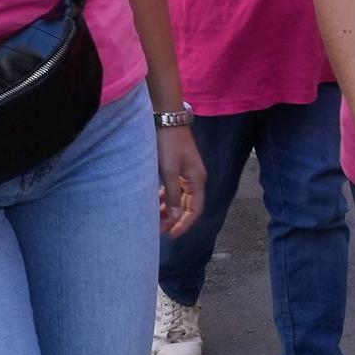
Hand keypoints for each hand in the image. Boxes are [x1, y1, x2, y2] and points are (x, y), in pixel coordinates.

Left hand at [157, 123, 203, 237]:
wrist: (167, 119)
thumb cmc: (169, 144)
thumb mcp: (169, 171)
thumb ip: (172, 195)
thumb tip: (175, 218)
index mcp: (197, 180)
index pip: (194, 209)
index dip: (184, 224)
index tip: (172, 235)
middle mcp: (195, 179)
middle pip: (187, 206)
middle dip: (175, 219)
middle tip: (160, 231)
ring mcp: (186, 174)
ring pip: (180, 199)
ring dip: (170, 210)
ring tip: (156, 220)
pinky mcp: (178, 169)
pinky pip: (174, 190)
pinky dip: (166, 198)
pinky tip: (156, 203)